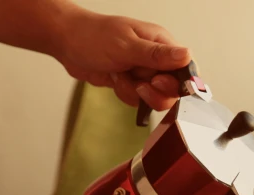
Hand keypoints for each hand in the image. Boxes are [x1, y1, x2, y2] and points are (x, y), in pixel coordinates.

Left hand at [55, 8, 191, 110]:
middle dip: (154, 92)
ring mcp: (144, 72)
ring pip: (155, 98)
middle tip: (138, 84)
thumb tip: (187, 55)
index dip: (177, 83)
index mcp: (161, 43)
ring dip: (135, 93)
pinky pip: (138, 100)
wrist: (66, 42)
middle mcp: (156, 59)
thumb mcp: (127, 45)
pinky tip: (114, 79)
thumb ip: (157, 55)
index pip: (185, 69)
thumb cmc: (93, 36)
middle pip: (172, 89)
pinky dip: (125, 94)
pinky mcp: (132, 83)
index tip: (159, 83)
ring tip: (121, 76)